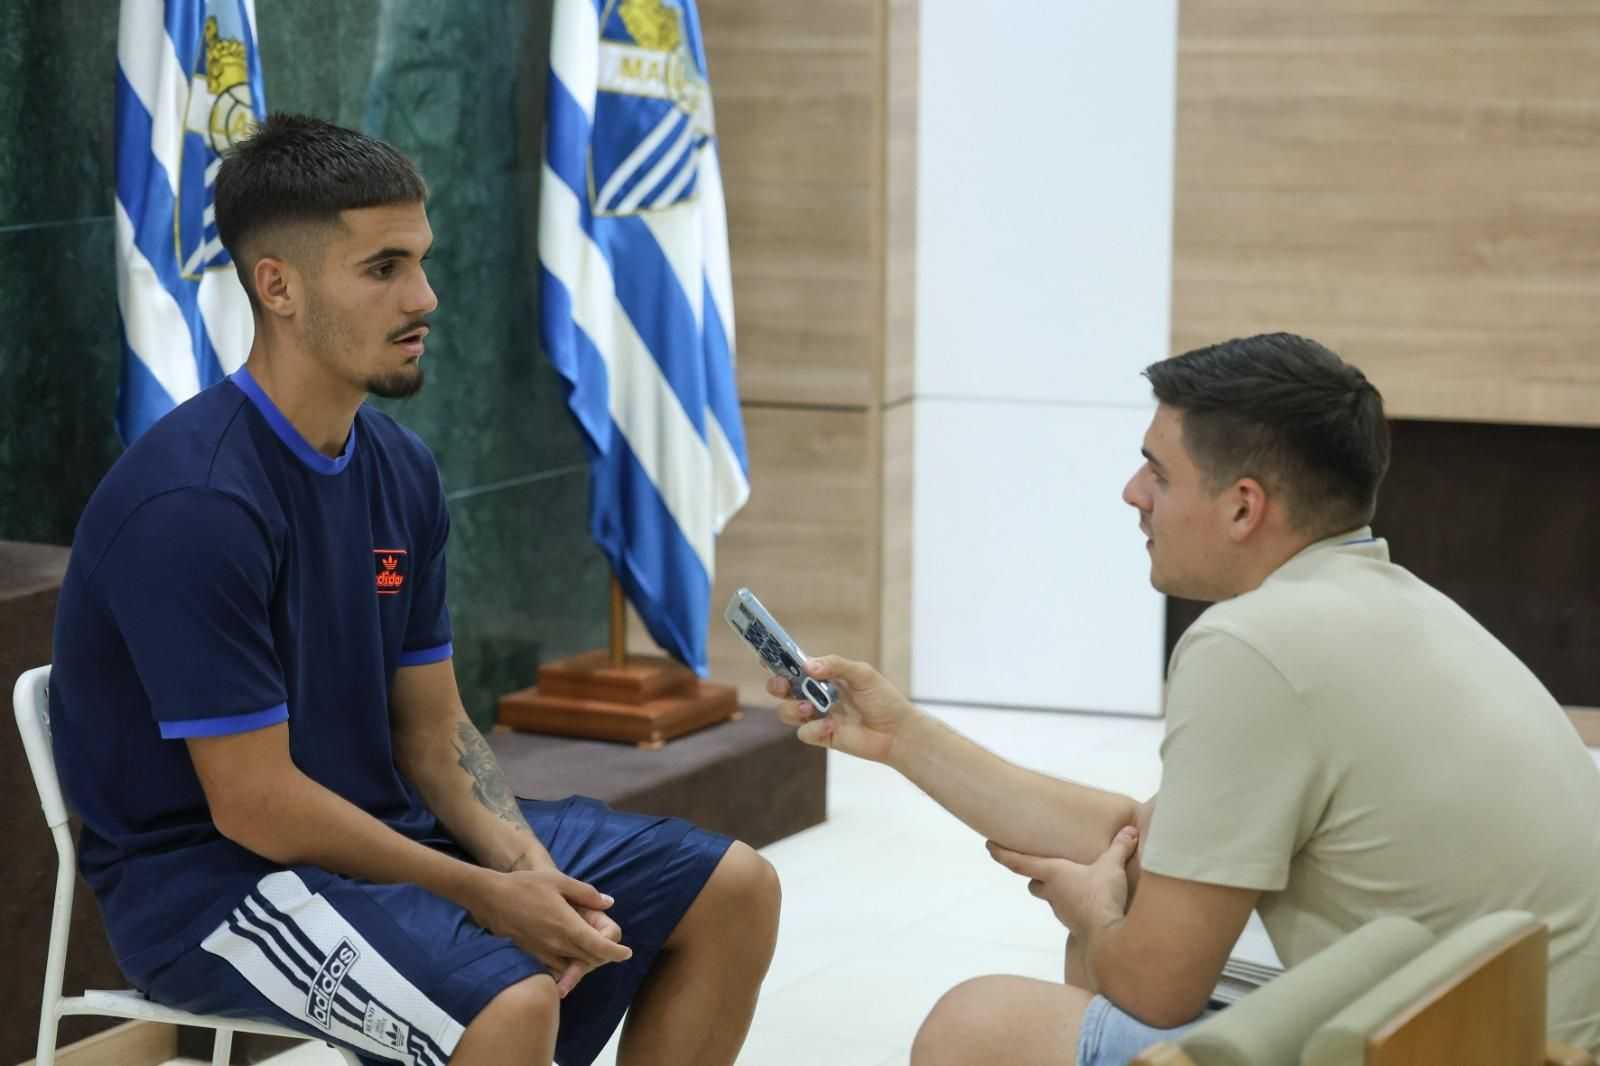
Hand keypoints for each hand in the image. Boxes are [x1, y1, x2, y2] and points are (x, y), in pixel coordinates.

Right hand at [468, 868, 631, 996]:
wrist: (491, 898)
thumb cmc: (526, 886)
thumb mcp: (559, 882)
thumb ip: (586, 894)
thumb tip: (608, 902)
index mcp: (569, 926)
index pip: (600, 948)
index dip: (617, 952)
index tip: (627, 953)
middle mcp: (558, 945)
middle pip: (590, 960)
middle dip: (603, 956)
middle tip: (610, 946)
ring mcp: (543, 953)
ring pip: (573, 965)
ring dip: (585, 960)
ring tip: (590, 947)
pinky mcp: (532, 956)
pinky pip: (556, 966)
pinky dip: (568, 963)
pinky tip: (568, 949)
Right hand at [768, 655, 917, 763]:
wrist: (897, 731)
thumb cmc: (883, 699)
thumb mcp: (862, 674)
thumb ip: (836, 666)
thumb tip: (807, 666)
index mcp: (824, 676)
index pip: (795, 667)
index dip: (777, 661)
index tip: (765, 658)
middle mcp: (816, 695)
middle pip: (782, 689)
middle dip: (776, 685)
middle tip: (783, 685)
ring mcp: (817, 716)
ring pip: (786, 712)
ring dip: (791, 708)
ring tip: (808, 706)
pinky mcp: (822, 736)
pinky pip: (803, 733)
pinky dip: (812, 728)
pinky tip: (830, 725)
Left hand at [987, 826, 1139, 934]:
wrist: (1108, 936)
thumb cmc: (1102, 897)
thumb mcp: (1112, 866)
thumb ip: (1119, 847)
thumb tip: (1130, 830)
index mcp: (1053, 874)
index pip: (1018, 862)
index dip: (1001, 853)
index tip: (988, 846)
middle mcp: (1053, 893)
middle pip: (1033, 884)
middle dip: (1034, 877)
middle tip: (1038, 868)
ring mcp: (1063, 912)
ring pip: (1051, 899)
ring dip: (1056, 892)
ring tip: (1071, 883)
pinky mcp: (1076, 925)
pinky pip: (1070, 912)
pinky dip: (1074, 905)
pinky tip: (1089, 902)